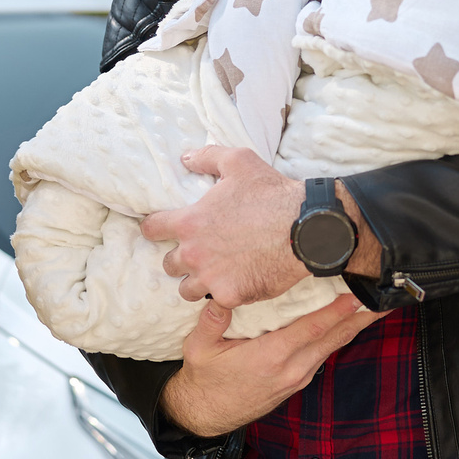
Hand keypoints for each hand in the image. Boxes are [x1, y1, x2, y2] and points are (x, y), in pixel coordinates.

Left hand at [142, 147, 381, 305]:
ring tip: (213, 274)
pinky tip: (238, 283)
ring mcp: (211, 278)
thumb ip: (206, 157)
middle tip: (199, 253)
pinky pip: (217, 301)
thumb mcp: (239, 161)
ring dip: (196, 281)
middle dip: (181, 258)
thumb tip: (185, 158)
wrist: (307, 228)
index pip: (152, 230)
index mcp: (189, 222)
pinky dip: (226, 293)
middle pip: (168, 264)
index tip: (163, 230)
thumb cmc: (272, 193)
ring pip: (187, 289)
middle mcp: (193, 253)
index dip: (156, 228)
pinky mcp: (231, 296)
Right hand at [162, 294, 381, 437]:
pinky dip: (337, 338)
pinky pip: (322, 355)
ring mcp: (297, 377)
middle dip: (360, 318)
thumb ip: (211, 321)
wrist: (206, 414)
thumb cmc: (204, 379)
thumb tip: (219, 295)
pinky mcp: (297, 382)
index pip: (312, 329)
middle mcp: (290, 368)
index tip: (357, 295)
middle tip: (383, 298)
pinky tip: (346, 326)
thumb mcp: (198, 349)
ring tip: (373, 308)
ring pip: (332, 348)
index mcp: (270, 357)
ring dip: (353, 327)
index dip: (337, 311)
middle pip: (333, 339)